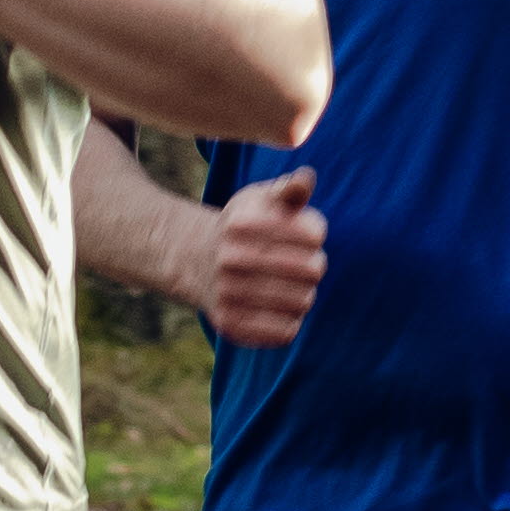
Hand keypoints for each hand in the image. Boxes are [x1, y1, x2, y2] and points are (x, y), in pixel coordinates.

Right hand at [199, 166, 325, 347]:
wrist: (194, 260)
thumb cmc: (240, 227)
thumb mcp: (258, 200)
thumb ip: (287, 189)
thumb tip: (306, 178)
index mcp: (241, 224)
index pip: (313, 234)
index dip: (315, 233)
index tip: (306, 235)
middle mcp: (229, 258)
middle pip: (313, 269)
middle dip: (314, 265)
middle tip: (305, 265)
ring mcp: (227, 293)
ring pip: (303, 302)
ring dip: (305, 294)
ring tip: (293, 286)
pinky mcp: (230, 324)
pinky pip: (286, 331)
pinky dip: (291, 320)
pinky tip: (281, 308)